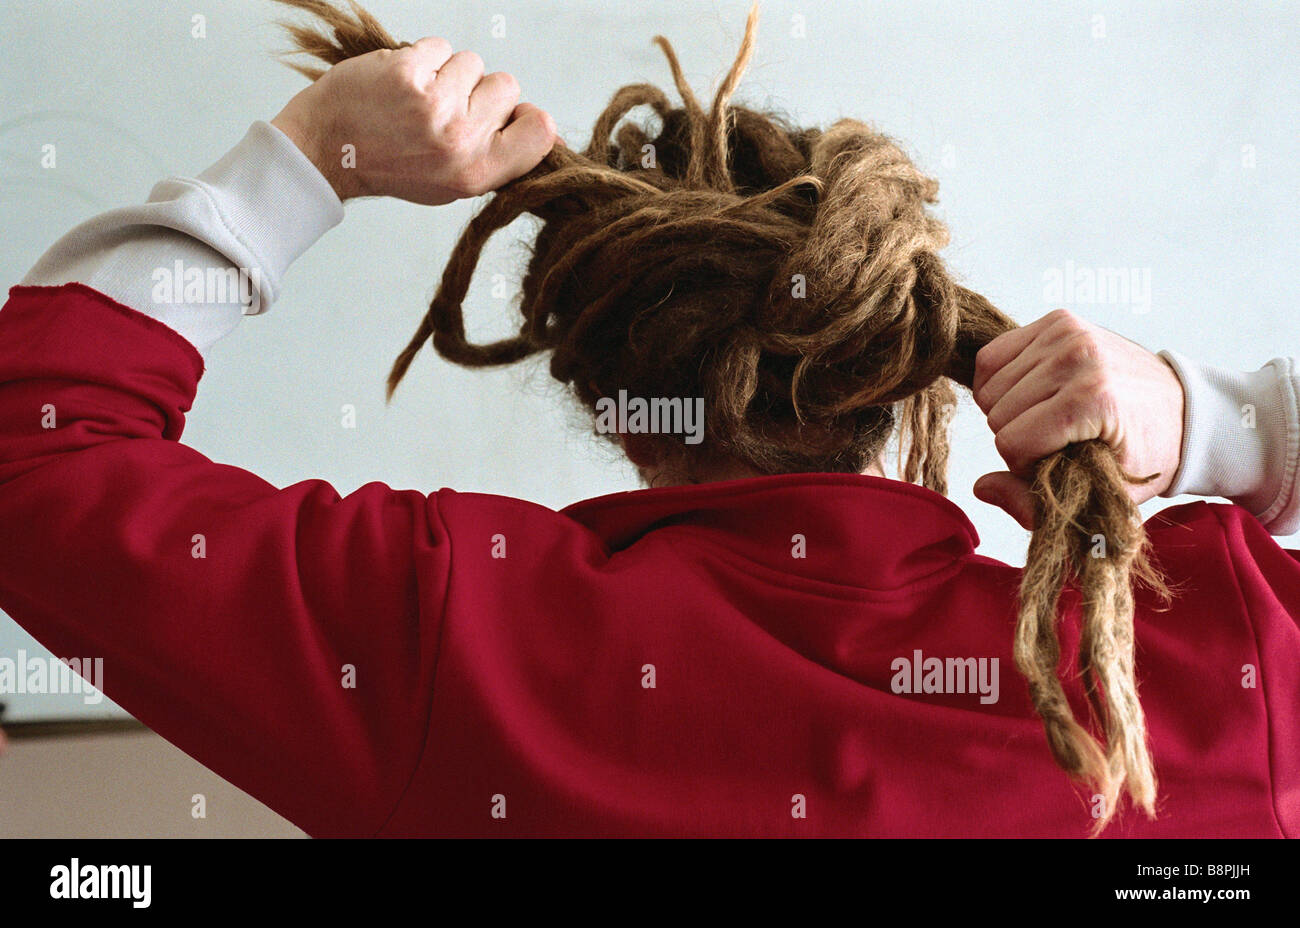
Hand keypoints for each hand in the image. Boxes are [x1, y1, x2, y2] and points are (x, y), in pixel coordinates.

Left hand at [271, 36, 556, 204]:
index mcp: (478, 173)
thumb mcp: (452, 183)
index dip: (527, 116)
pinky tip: (402, 83)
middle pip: (506, 86)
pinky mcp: (409, 72)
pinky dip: (422, 58)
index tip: (506, 117)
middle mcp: (461, 141)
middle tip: (444, 112)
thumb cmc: (393, 166)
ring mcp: (435, 104)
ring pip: (472, 63)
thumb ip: (494, 156)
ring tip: (418, 98)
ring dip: (449, 72)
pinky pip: (439, 47)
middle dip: (480, 90)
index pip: (540, 131)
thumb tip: (534, 123)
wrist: (332, 152)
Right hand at [970, 308, 1185, 528]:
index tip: (1055, 464)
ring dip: (1007, 410)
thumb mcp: (1101, 494)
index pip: (1011, 442)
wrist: (1184, 409)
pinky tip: (1027, 394)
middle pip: (996, 414)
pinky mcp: (1057, 320)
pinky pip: (992, 356)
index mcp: (1093, 399)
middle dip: (1016, 436)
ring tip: (1044, 417)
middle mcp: (1078, 356)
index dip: (1024, 465)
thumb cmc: (1145, 453)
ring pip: (989, 386)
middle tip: (1053, 440)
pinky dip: (999, 381)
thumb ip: (1034, 502)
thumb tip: (982, 488)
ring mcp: (1067, 333)